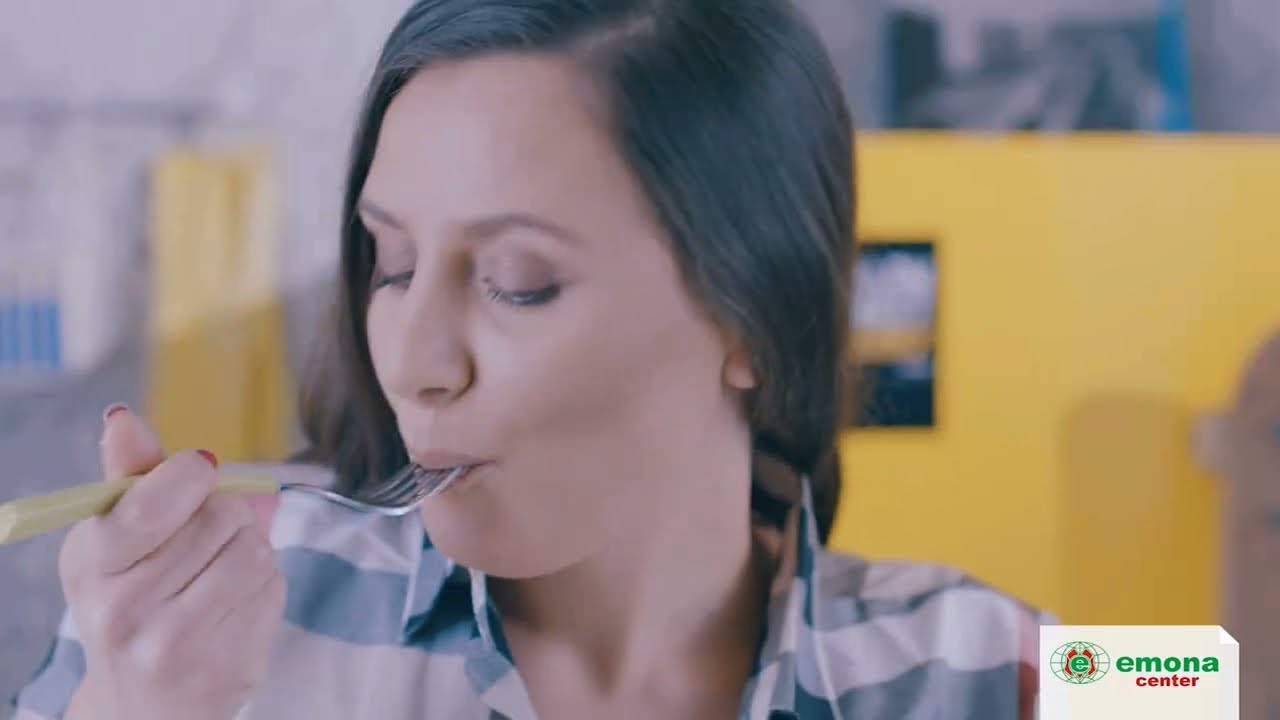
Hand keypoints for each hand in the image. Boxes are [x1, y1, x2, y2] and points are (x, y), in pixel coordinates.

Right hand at [57, 405, 284, 719]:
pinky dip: (264, 584)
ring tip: (219, 567)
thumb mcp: (114, 540)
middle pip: (219, 518)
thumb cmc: (132, 599)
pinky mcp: (228, 667)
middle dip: (225, 512)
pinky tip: (233, 603)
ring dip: (250, 546)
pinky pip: (273, 589)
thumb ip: (129, 477)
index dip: (189, 475)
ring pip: (253, 551)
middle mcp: (125, 612)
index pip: (149, 505)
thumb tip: (123, 417)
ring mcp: (177, 646)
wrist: (142, 703)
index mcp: (90, 568)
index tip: (200, 468)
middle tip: (207, 533)